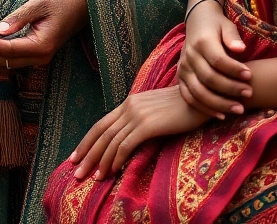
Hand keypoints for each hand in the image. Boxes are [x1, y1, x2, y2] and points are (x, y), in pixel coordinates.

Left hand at [0, 0, 86, 72]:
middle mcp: (40, 58)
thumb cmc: (61, 1)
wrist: (82, 7)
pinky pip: (11, 62)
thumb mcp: (39, 3)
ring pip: (6, 67)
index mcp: (41, 46)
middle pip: (4, 64)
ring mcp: (38, 59)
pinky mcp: (35, 55)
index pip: (8, 52)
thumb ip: (18, 17)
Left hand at [69, 85, 208, 180]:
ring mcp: (137, 115)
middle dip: (87, 153)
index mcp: (129, 103)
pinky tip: (112, 172)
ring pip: (110, 141)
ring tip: (93, 178)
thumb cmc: (181, 107)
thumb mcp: (155, 110)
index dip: (87, 141)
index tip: (76, 156)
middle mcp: (129, 107)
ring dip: (100, 161)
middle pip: (101, 133)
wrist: (200, 98)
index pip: (101, 124)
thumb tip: (129, 136)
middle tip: (76, 171)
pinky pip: (126, 145)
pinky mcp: (148, 125)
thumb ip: (140, 119)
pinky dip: (116, 159)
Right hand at [177, 0, 251, 117]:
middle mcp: (189, 56)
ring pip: (198, 91)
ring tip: (239, 109)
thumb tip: (240, 49)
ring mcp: (183, 68)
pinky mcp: (181, 77)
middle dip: (230, 89)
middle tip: (249, 93)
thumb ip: (233, 37)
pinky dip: (204, 108)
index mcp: (201, 42)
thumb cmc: (216, 26)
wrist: (197, 22)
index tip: (250, 76)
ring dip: (219, 103)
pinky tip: (221, 115)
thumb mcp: (226, 25)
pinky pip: (189, 97)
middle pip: (209, 78)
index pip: (218, 60)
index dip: (234, 70)